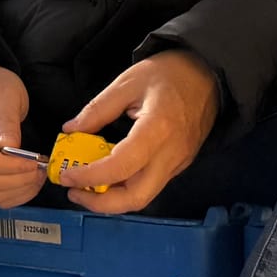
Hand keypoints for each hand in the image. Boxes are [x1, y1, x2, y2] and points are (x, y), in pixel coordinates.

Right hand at [0, 45, 43, 208]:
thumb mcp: (5, 92)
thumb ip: (6, 118)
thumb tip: (10, 147)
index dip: (6, 165)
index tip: (32, 162)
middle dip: (17, 179)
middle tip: (41, 168)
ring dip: (19, 189)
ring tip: (39, 174)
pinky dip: (16, 194)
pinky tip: (31, 181)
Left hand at [61, 50, 219, 214]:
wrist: (209, 74)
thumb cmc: (170, 73)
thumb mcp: (127, 82)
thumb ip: (97, 109)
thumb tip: (71, 130)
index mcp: (157, 129)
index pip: (120, 167)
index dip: (90, 176)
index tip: (67, 175)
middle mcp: (171, 154)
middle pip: (136, 197)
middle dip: (101, 203)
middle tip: (74, 191)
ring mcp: (179, 163)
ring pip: (144, 196)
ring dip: (113, 199)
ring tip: (87, 185)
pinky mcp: (180, 164)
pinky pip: (152, 185)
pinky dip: (126, 187)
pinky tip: (109, 175)